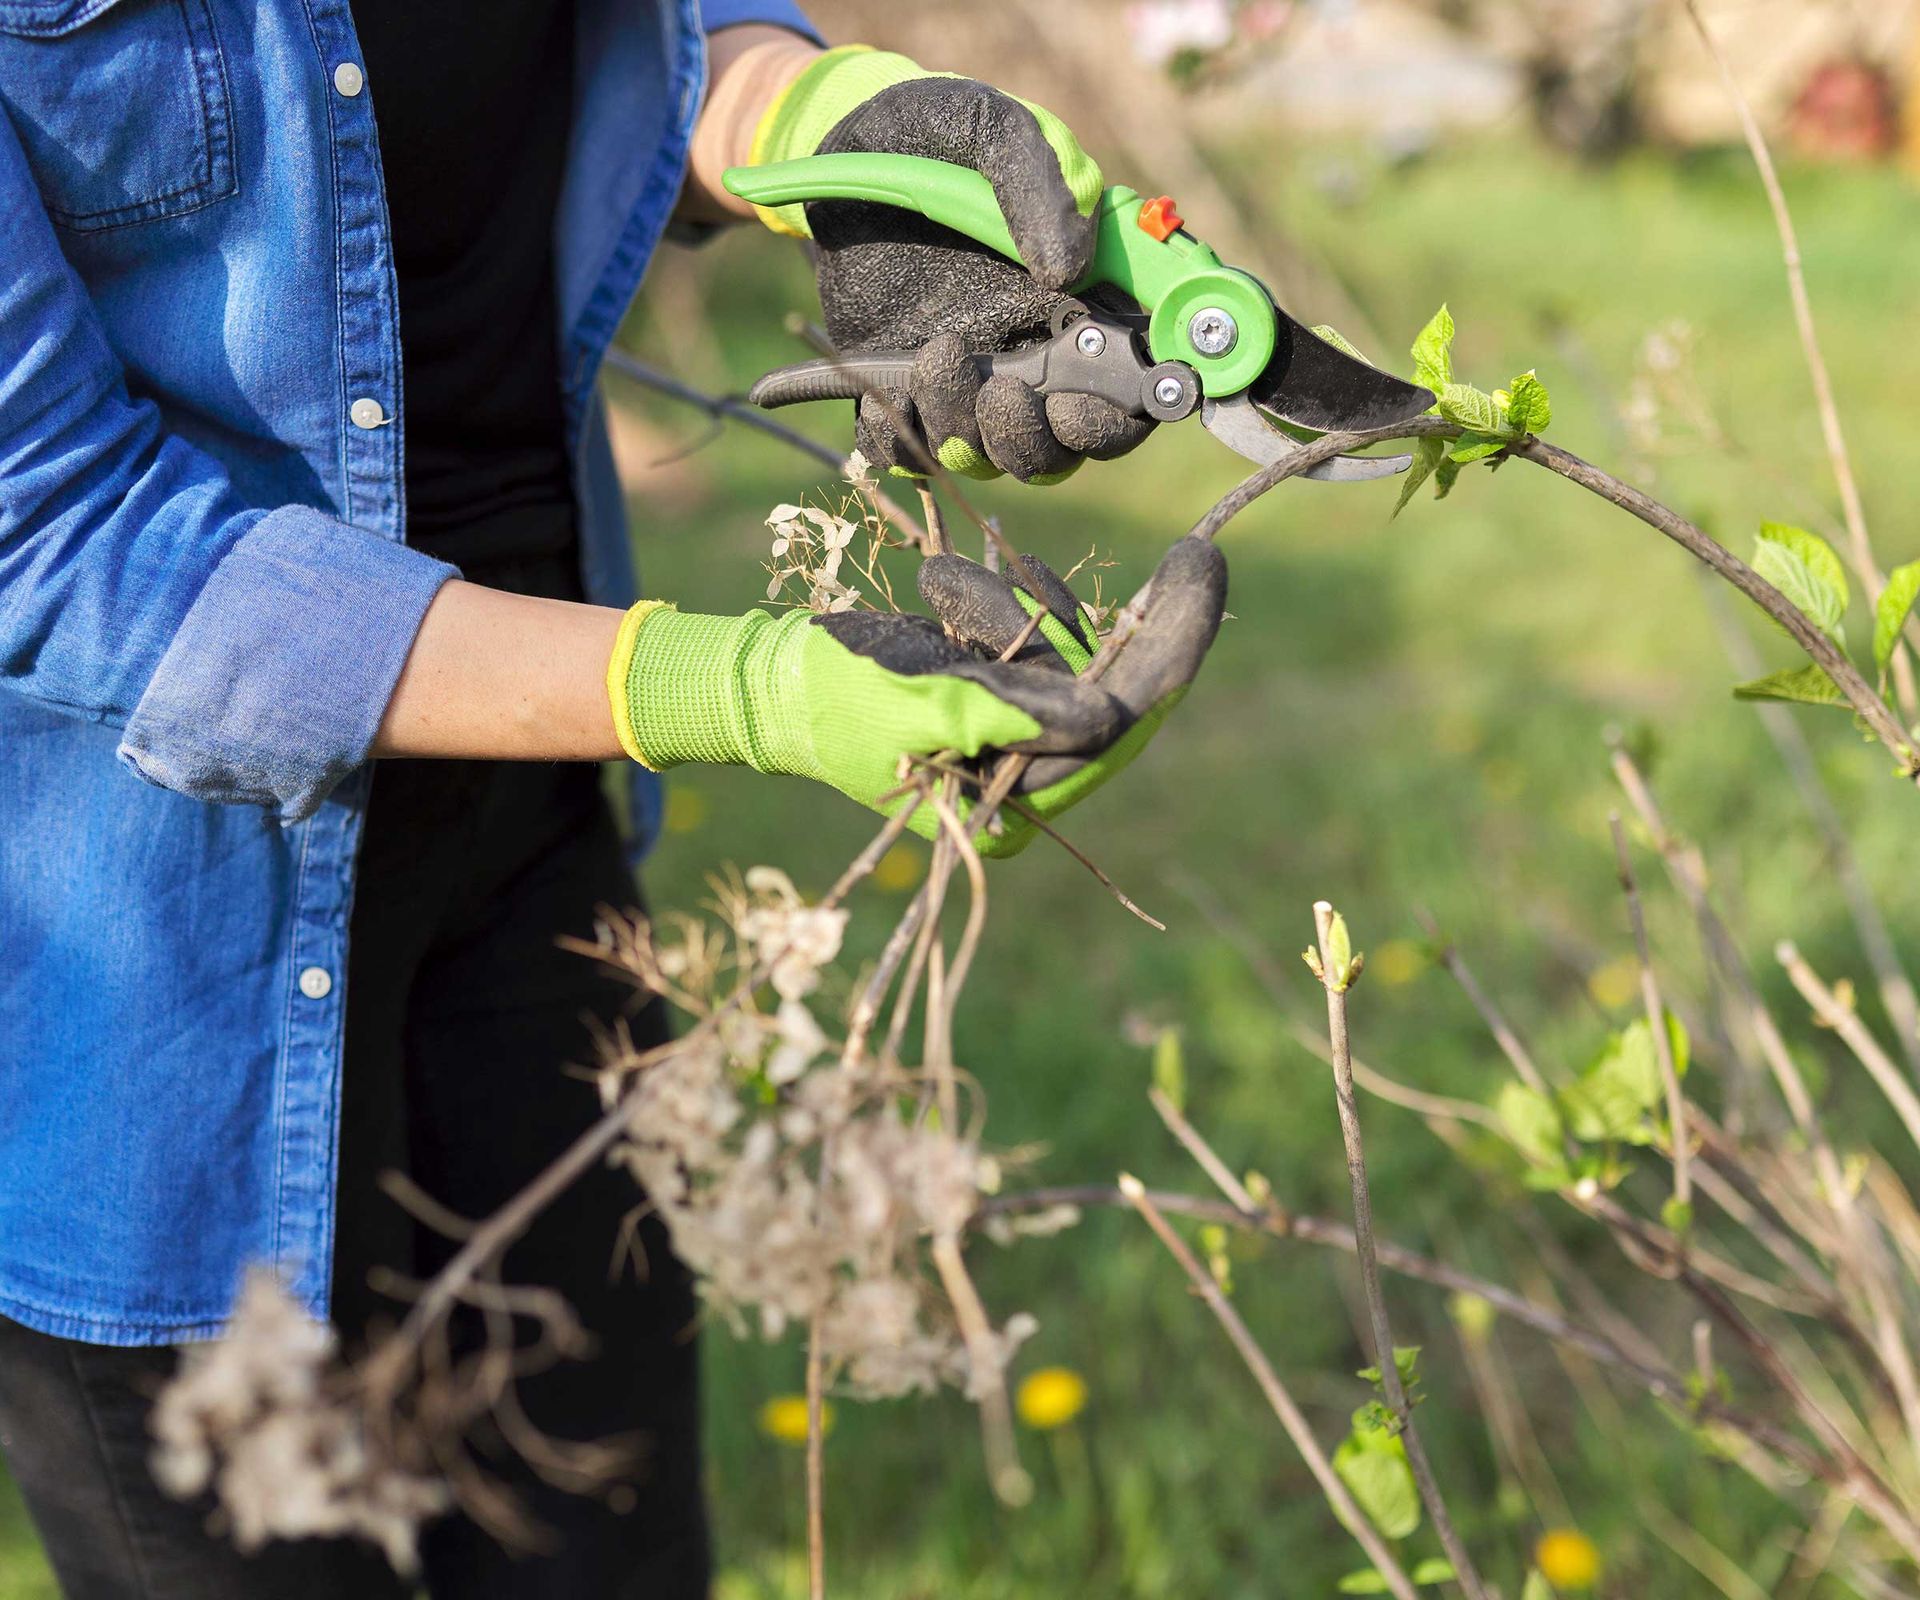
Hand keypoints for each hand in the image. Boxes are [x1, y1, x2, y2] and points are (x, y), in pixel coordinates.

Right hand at [606, 539, 1225, 855]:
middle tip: (1197, 558)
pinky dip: (1007, 601)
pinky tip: (944, 592)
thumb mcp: (918, 700)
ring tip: (942, 596)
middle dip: (1148, 626)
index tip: (1200, 578)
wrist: (775, 682)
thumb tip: (1106, 718)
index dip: (1167, 657)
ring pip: (1076, 654)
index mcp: (1013, 810)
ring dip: (1021, 607)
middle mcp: (1029, 782)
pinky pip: (1043, 637)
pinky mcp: (1006, 692)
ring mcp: (1020, 737)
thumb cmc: (834, 698)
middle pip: (1120, 693)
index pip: (1117, 732)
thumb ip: (1009, 711)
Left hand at [748, 49, 1153, 483]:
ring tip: (934, 356)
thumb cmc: (936, 132)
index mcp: (1083, 299)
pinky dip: (901, 439)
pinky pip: (909, 452)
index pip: (1132, 387)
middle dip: (1037, 438)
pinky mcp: (905, 388)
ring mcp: (969, 377)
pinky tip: (889, 392)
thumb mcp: (992, 130)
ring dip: (968, 430)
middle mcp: (1033, 351)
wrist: (837, 143)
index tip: (1082, 402)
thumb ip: (1040, 185)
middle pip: (1064, 444)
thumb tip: (1071, 267)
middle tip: (1002, 392)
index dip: (1124, 414)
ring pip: (991, 455)